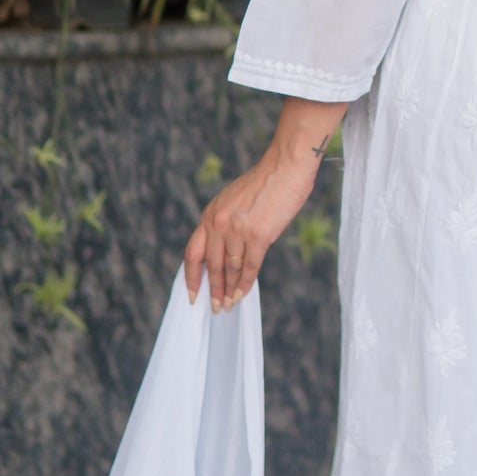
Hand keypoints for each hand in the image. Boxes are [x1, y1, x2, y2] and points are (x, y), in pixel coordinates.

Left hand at [184, 146, 315, 311]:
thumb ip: (225, 223)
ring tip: (229, 305)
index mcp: (210, 214)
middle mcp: (218, 223)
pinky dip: (245, 284)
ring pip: (230, 269)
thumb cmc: (265, 183)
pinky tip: (242, 294)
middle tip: (214, 307)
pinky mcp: (257, 236)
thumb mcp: (233, 201)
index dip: (191, 277)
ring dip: (229, 290)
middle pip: (211, 266)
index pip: (192, 252)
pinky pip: (249, 267)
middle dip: (212, 290)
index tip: (193, 294)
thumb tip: (226, 251)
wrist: (285, 167)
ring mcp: (237, 230)